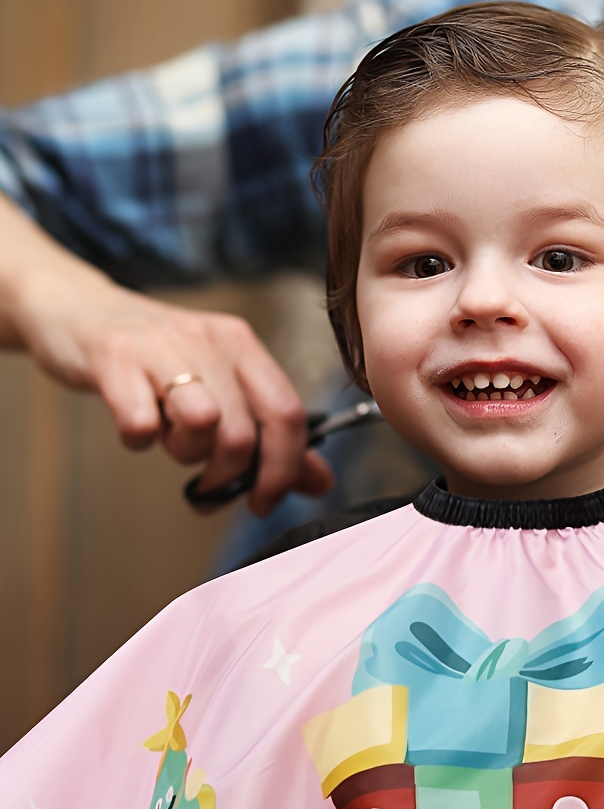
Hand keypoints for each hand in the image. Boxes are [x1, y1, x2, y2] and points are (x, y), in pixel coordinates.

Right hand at [0, 195, 331, 514]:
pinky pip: (140, 419)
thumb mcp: (219, 385)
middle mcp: (210, 340)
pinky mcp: (112, 356)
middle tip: (207, 482)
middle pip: (244, 431)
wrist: (78, 308)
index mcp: (244, 346)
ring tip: (170, 441)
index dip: (284, 469)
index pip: (289, 414)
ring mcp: (161, 345)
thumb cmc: (157, 359)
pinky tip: (137, 428)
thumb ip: (270, 433)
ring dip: (186, 453)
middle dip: (228, 475)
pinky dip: (139, 439)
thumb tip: (320, 481)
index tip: (263, 500)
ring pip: (202, 421)